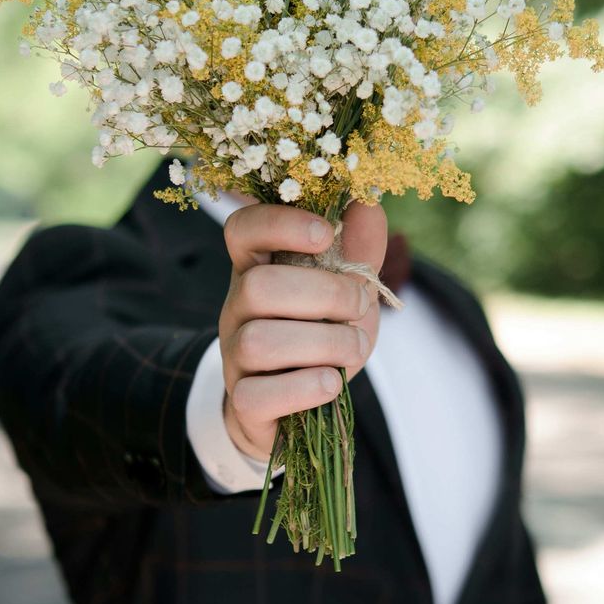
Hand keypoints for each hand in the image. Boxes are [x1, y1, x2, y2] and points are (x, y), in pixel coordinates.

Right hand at [218, 201, 387, 461]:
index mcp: (257, 269)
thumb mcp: (345, 290)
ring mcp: (235, 356)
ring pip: (259, 341)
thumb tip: (369, 200)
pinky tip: (331, 383)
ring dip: (324, 344)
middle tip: (358, 305)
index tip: (325, 233)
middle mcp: (237, 308)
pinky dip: (306, 389)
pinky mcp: (243, 401)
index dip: (280, 223)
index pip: (242, 229)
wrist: (294, 403)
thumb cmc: (320, 336)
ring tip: (353, 348)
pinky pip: (258, 395)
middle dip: (324, 294)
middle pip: (258, 287)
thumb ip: (358, 249)